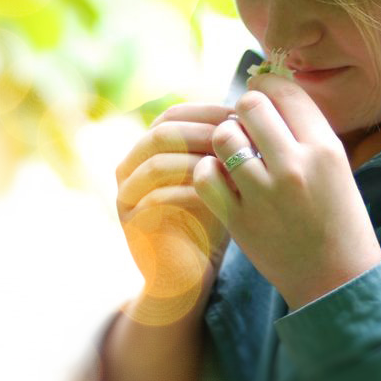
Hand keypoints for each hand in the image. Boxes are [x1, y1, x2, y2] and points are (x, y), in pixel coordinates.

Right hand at [116, 103, 236, 309]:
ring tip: (232, 166)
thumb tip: (254, 110)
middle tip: (239, 139)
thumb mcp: (221, 175)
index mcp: (150, 147)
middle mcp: (131, 164)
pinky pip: (155, 198)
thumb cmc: (212, 218)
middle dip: (204, 132)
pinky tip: (220, 196)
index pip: (175, 113)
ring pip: (157, 161)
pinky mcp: (130, 222)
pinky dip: (190, 193)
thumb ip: (225, 146)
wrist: (189, 271)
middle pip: (162, 130)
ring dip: (198, 160)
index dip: (209, 111)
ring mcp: (126, 192)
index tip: (244, 118)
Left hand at [191, 74, 380, 310]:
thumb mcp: (337, 167)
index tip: (262, 92)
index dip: (267, 84)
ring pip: (224, 137)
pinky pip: (206, 175)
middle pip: (250, 105)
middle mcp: (295, 167)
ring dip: (225, 139)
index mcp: (326, 149)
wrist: (336, 280)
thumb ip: (306, 131)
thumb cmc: (339, 218)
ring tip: (235, 153)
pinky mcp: (240, 220)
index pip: (286, 92)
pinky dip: (209, 171)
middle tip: (247, 124)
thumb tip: (272, 91)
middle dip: (244, 109)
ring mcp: (265, 194)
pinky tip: (222, 178)